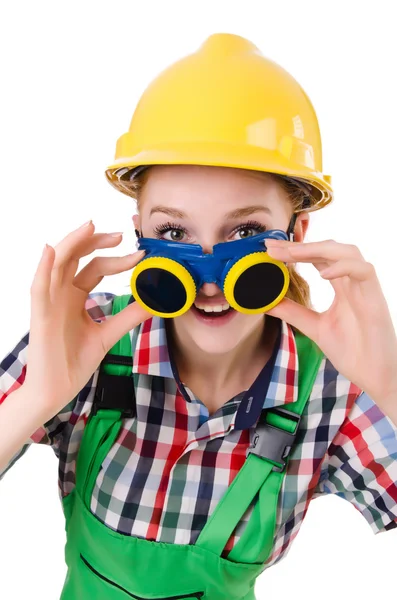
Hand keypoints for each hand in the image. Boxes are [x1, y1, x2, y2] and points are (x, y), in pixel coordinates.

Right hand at [24, 220, 150, 415]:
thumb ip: (128, 317)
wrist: (56, 391)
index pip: (96, 268)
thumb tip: (155, 303)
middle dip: (96, 242)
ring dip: (73, 242)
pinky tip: (51, 250)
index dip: (118, 259)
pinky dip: (43, 267)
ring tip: (91, 227)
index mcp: (74, 297)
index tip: (141, 256)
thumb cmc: (74, 362)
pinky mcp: (40, 315)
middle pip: (76, 257)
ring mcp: (49, 302)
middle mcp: (61, 294)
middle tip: (121, 236)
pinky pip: (38, 287)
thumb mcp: (108, 334)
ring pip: (57, 263)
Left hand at [264, 238, 396, 404]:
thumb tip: (266, 301)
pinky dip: (344, 267)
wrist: (374, 375)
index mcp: (341, 287)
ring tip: (293, 253)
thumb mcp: (314, 327)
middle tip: (273, 247)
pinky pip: (364, 270)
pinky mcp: (375, 297)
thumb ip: (293, 312)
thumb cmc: (352, 351)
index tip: (270, 249)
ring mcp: (365, 288)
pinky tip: (323, 275)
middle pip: (329, 249)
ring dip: (319, 249)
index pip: (317, 258)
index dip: (295, 250)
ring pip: (348, 252)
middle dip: (300, 246)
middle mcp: (353, 282)